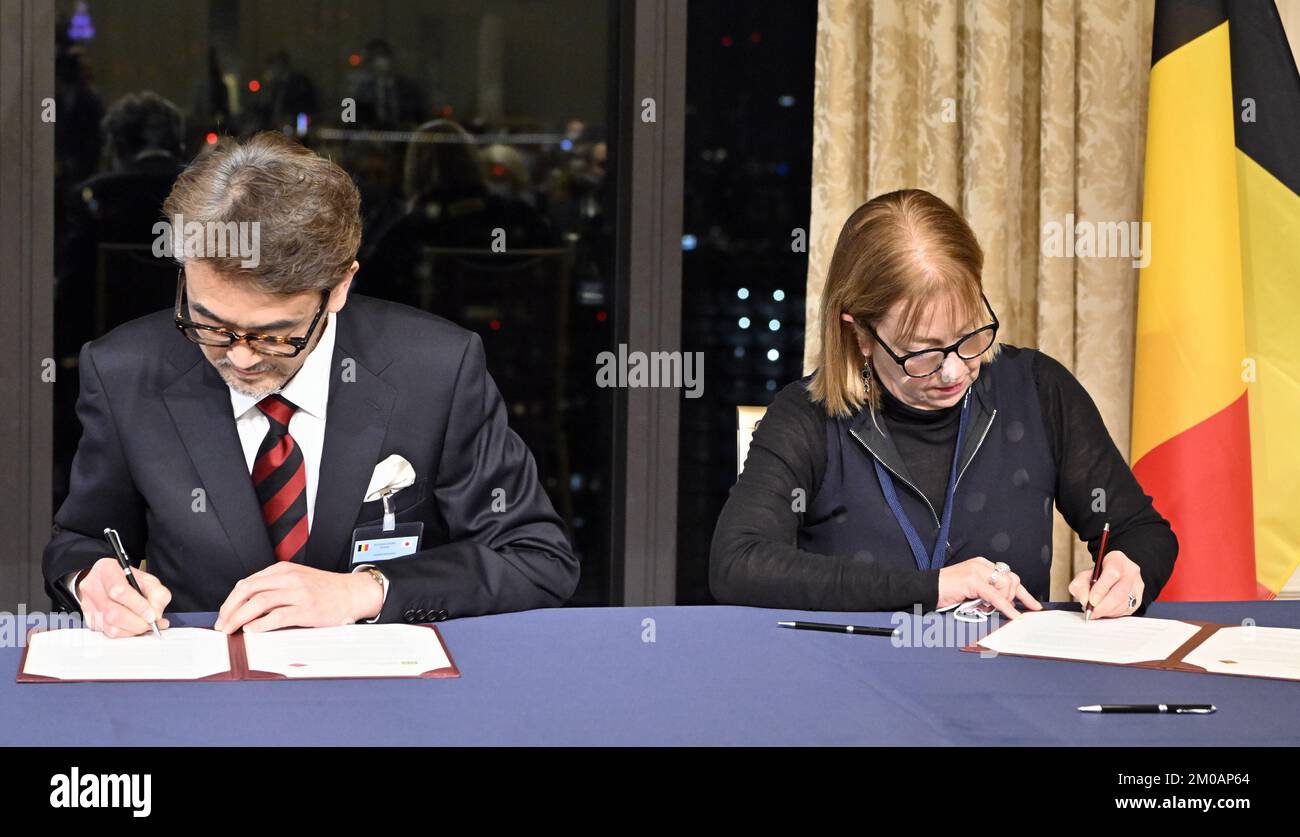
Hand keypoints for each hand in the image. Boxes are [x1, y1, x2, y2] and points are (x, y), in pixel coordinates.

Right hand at [77, 557, 171, 636]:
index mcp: (107, 571)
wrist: (105, 580)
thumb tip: (156, 615)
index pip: (119, 591)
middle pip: (113, 613)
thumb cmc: (126, 579)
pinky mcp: (89, 619)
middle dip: (137, 622)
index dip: (138, 606)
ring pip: (110, 626)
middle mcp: (92, 587)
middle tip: (151, 623)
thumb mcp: (147, 579)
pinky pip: (107, 633)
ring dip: (132, 629)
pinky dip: (125, 633)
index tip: (152, 616)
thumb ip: (157, 594)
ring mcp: (88, 605)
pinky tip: (134, 627)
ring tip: (145, 625)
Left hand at [214, 563, 381, 633]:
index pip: (247, 583)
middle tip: (222, 625)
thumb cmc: (326, 590)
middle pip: (248, 590)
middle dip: (230, 609)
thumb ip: (276, 587)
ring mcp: (299, 593)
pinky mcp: (307, 609)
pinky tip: (252, 631)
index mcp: (284, 570)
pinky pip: (278, 616)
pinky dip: (261, 624)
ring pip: (259, 602)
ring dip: (240, 617)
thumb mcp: (298, 580)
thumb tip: (248, 607)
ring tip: (231, 630)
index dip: (230, 600)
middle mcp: (289, 578)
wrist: (353, 593)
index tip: (224, 614)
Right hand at [938, 556, 1042, 619]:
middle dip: (1014, 597)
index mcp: (981, 565)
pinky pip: (996, 596)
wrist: (926, 590)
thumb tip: (1006, 605)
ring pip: (1006, 586)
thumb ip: (987, 593)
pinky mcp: (972, 580)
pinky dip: (1006, 607)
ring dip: (1002, 602)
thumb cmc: (945, 593)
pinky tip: (1013, 615)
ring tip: (984, 608)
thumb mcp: (971, 591)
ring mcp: (977, 571)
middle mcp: (981, 564)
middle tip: (1005, 610)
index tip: (1034, 606)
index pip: (1009, 576)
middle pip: (1012, 580)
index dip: (1023, 593)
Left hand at [1069, 549, 1143, 618]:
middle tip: (1092, 613)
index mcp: (1116, 560)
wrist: (1114, 573)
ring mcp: (1137, 585)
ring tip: (1096, 612)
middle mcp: (1130, 571)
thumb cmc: (1099, 574)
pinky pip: (1127, 610)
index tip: (1091, 601)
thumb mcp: (1085, 574)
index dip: (1100, 590)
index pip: (1111, 575)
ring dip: (1108, 612)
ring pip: (1124, 604)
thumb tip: (1085, 600)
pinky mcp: (1139, 598)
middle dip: (1104, 606)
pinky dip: (1114, 614)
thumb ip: (1080, 585)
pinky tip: (1105, 612)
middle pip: (1120, 593)